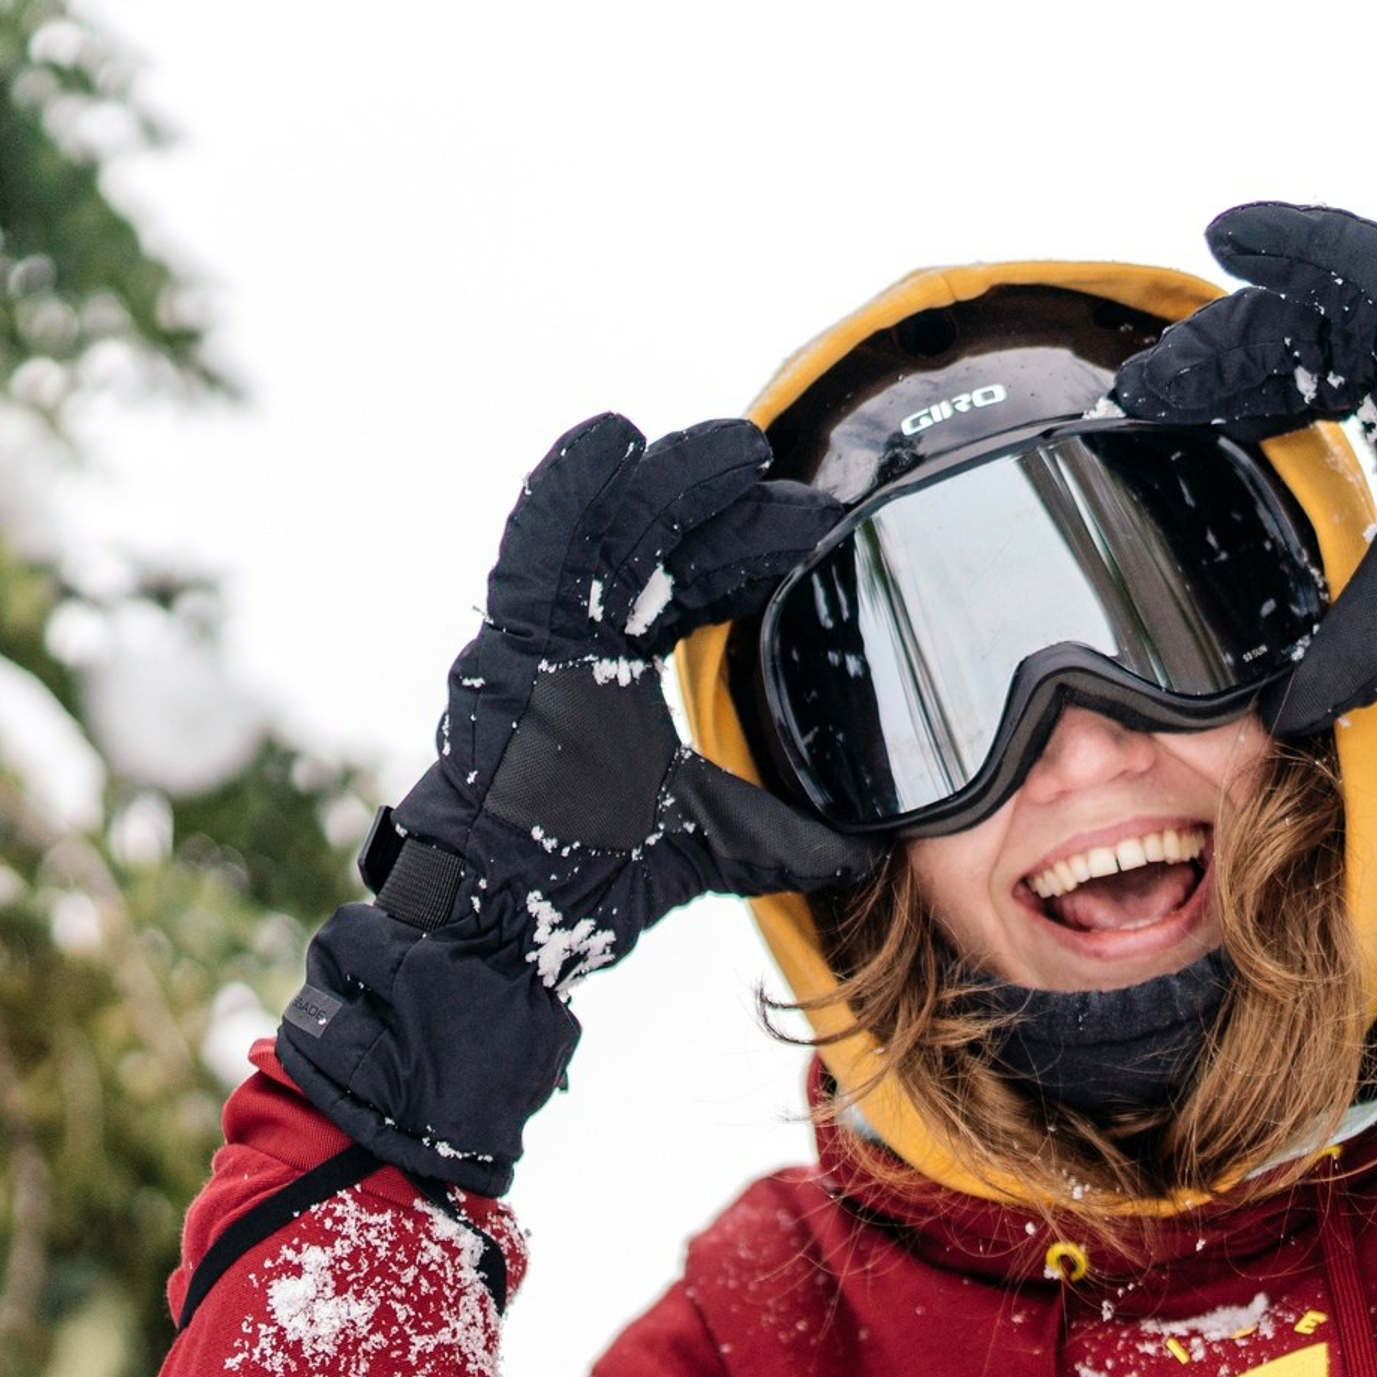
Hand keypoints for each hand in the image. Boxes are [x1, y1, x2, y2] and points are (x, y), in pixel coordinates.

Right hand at [278, 414, 875, 1190]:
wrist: (510, 936)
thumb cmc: (585, 889)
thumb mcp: (715, 846)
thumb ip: (785, 835)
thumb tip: (873, 848)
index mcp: (614, 675)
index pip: (692, 588)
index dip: (751, 555)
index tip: (817, 532)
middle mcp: (572, 648)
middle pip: (658, 551)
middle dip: (727, 509)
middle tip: (798, 483)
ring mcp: (533, 648)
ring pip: (604, 536)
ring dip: (668, 483)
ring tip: (735, 444)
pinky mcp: (503, 657)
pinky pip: (533, 557)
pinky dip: (565, 494)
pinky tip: (610, 440)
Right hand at [1116, 203, 1376, 763]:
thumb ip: (1346, 653)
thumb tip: (1279, 713)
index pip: (1351, 270)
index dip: (1285, 246)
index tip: (1224, 236)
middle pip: (1320, 322)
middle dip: (1233, 350)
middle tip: (1159, 391)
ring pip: (1339, 357)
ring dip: (1265, 379)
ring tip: (1195, 414)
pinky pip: (1371, 398)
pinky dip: (1320, 405)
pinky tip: (1282, 437)